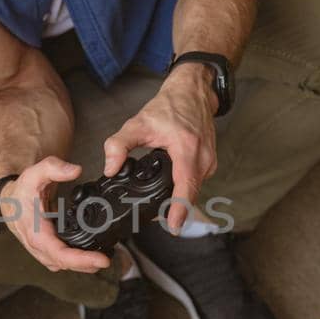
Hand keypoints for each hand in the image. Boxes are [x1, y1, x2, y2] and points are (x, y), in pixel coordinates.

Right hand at [0, 155, 112, 273]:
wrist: (10, 200)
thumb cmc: (21, 190)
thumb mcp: (34, 173)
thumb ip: (54, 168)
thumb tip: (75, 171)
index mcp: (35, 231)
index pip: (59, 253)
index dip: (80, 260)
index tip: (101, 260)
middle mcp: (38, 245)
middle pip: (64, 264)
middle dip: (87, 265)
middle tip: (108, 260)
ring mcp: (42, 250)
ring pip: (63, 265)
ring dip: (83, 266)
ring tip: (103, 259)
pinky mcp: (46, 251)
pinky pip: (62, 262)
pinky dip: (76, 262)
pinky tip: (89, 256)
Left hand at [102, 64, 217, 231]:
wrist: (192, 91)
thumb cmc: (170, 106)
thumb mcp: (138, 123)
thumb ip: (119, 145)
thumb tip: (110, 168)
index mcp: (187, 148)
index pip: (185, 186)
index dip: (179, 209)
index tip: (173, 227)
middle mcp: (203, 157)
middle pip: (190, 194)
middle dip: (175, 210)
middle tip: (156, 221)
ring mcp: (209, 160)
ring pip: (195, 190)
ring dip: (180, 200)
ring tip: (163, 209)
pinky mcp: (209, 162)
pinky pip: (197, 182)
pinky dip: (185, 189)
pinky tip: (172, 191)